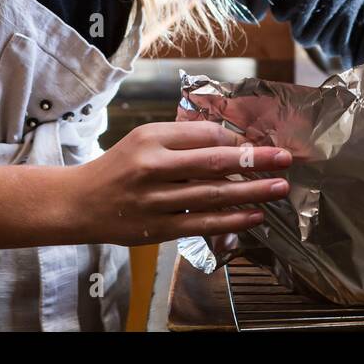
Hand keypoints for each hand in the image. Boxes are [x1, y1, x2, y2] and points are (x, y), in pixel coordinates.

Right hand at [69, 121, 290, 245]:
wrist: (79, 202)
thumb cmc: (118, 167)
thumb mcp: (144, 139)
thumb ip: (182, 138)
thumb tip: (230, 140)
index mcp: (151, 138)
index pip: (204, 134)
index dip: (237, 138)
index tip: (262, 142)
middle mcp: (153, 167)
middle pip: (214, 161)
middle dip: (255, 159)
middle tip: (284, 158)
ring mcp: (156, 200)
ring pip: (213, 194)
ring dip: (251, 191)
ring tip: (278, 186)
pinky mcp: (158, 228)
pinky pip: (203, 223)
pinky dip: (232, 220)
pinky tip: (255, 215)